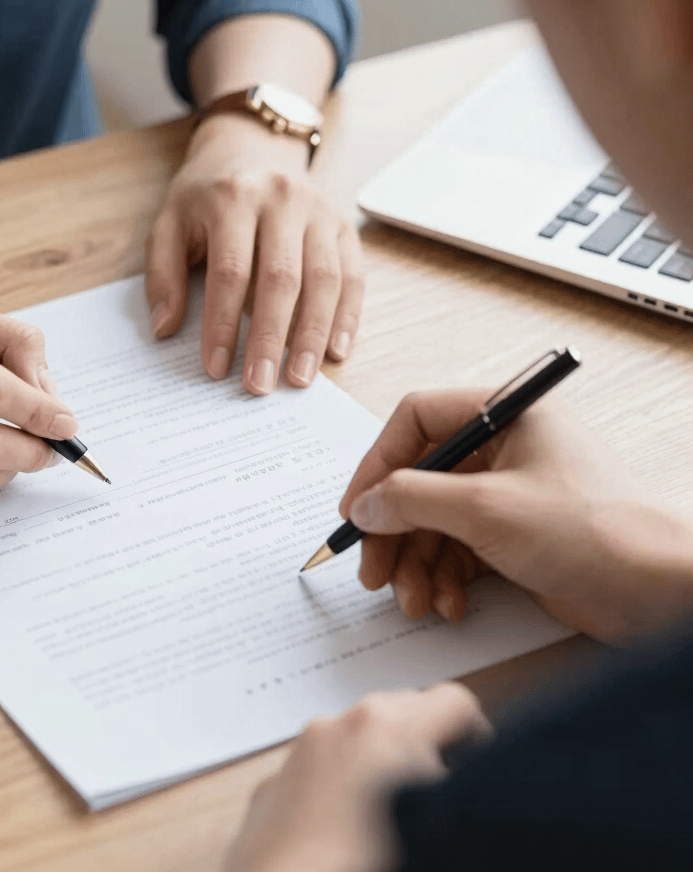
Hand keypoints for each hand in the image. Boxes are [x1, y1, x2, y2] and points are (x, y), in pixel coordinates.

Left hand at [145, 113, 362, 394]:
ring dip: (313, 335)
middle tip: (260, 386)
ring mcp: (319, 212)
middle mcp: (282, 200)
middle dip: (271, 338)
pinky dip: (347, 316)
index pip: (231, 272)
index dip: (224, 324)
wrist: (252, 146)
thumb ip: (163, 274)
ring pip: (324, 280)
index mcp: (233, 199)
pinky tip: (336, 351)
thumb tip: (165, 328)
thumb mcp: (169, 222)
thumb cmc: (206, 195)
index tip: (216, 368)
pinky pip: (353, 275)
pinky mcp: (342, 225)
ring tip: (300, 379)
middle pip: (282, 279)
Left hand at [223, 684, 490, 871]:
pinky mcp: (272, 786)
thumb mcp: (432, 827)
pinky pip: (321, 767)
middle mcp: (337, 726)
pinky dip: (341, 786)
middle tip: (441, 802)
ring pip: (357, 736)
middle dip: (428, 746)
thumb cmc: (362, 866)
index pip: (454, 703)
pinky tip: (349, 835)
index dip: (477, 740)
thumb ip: (453, 796)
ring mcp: (298, 753)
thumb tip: (466, 790)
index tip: (477, 778)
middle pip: (403, 709)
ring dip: (382, 764)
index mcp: (385, 728)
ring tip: (395, 820)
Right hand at [340, 390, 692, 643]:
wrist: (662, 596)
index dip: (378, 464)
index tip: (355, 508)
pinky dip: (446, 578)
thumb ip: (412, 499)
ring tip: (414, 600)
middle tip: (373, 570)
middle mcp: (506, 448)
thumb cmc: (593, 532)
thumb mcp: (485, 508)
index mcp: (506, 413)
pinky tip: (449, 604)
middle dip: (395, 530)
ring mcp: (511, 493)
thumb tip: (366, 504)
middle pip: (421, 479)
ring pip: (436, 520)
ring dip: (417, 563)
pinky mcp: (517, 535)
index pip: (417, 421)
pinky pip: (460, 549)